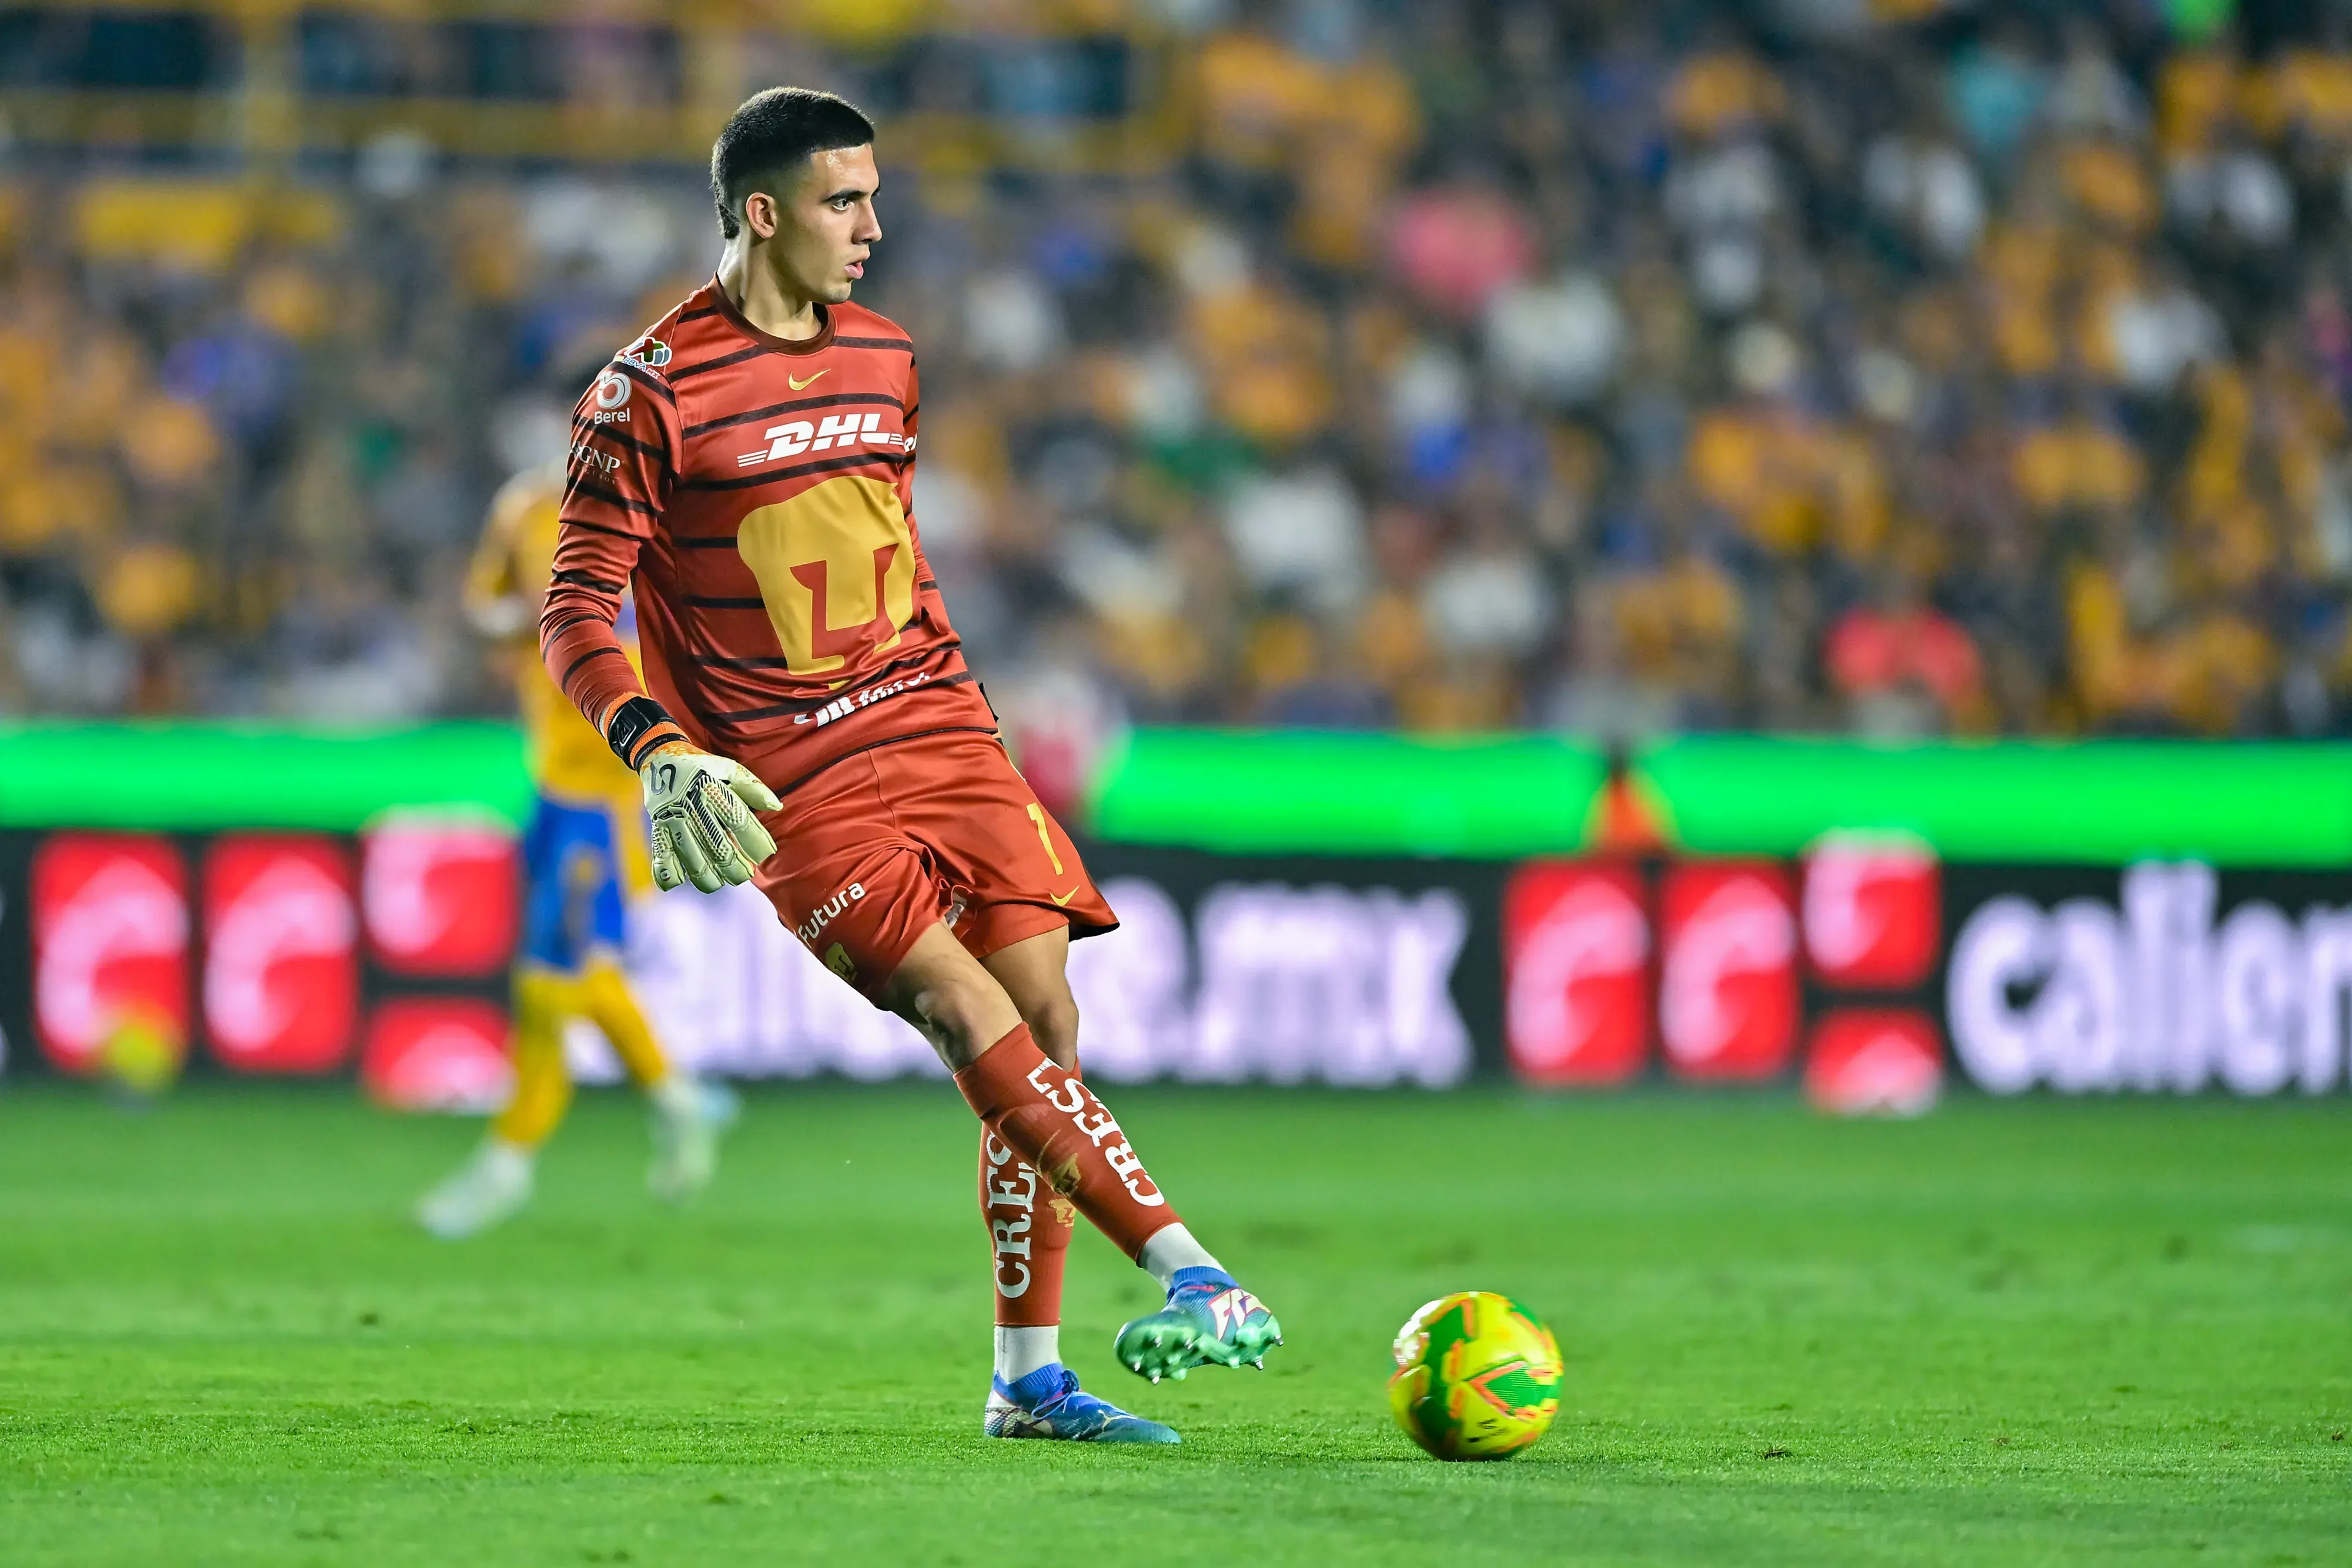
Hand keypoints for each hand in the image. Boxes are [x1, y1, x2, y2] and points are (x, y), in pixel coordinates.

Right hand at [639, 742, 780, 892]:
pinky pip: (661, 855)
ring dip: (708, 876)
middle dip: (735, 867)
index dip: (756, 841)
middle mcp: (691, 806)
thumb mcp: (728, 769)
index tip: (768, 853)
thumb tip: (777, 807)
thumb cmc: (702, 767)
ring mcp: (672, 819)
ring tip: (721, 881)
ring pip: (692, 857)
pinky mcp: (657, 827)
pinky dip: (668, 873)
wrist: (660, 758)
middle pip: (717, 846)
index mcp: (712, 789)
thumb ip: (753, 788)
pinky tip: (680, 881)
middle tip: (745, 874)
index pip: (739, 820)